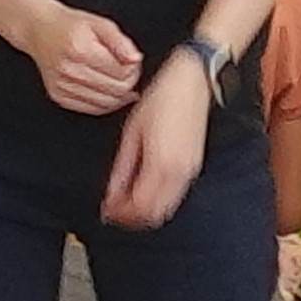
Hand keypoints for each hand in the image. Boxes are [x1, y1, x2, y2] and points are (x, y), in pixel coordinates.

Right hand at [21, 4, 145, 116]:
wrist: (39, 30)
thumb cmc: (70, 25)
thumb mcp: (100, 23)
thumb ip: (120, 42)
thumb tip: (135, 59)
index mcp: (81, 50)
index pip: (121, 73)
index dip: (133, 69)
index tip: (132, 61)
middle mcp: (69, 70)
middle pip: (116, 90)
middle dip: (129, 82)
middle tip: (128, 70)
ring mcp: (62, 86)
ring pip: (106, 104)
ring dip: (119, 95)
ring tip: (118, 79)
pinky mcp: (59, 96)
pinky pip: (92, 109)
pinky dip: (106, 103)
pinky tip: (109, 91)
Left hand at [101, 54, 211, 229]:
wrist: (193, 82)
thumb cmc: (163, 98)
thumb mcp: (133, 131)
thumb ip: (123, 167)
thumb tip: (111, 193)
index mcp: (161, 164)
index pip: (139, 207)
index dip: (121, 214)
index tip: (107, 211)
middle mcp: (178, 173)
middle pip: (153, 214)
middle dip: (132, 218)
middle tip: (114, 211)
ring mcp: (189, 171)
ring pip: (166, 209)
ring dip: (145, 212)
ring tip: (127, 203)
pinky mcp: (193, 166)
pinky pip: (174, 196)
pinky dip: (158, 201)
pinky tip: (144, 190)